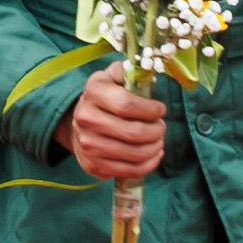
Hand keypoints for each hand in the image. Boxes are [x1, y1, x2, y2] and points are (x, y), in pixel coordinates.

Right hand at [54, 63, 165, 180]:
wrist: (80, 123)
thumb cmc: (104, 97)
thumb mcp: (112, 76)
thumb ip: (129, 71)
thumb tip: (146, 71)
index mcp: (93, 93)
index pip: (126, 104)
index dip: (150, 109)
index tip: (161, 109)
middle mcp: (85, 119)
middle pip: (133, 132)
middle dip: (156, 130)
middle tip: (161, 126)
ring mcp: (88, 145)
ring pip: (134, 154)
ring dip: (155, 147)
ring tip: (159, 140)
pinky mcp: (94, 165)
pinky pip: (130, 171)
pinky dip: (149, 164)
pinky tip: (154, 154)